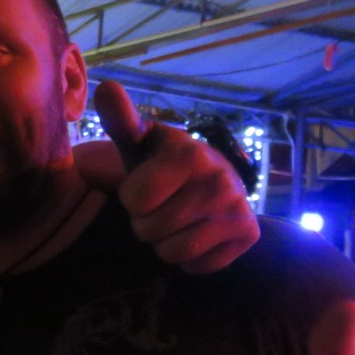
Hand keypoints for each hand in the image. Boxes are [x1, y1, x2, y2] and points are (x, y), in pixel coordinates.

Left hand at [91, 81, 258, 273]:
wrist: (208, 179)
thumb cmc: (160, 161)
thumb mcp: (139, 141)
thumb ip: (121, 119)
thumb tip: (106, 87)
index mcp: (189, 154)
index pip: (135, 201)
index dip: (132, 199)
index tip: (145, 186)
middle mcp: (220, 179)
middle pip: (150, 230)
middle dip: (146, 223)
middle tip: (162, 205)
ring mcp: (238, 209)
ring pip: (172, 252)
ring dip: (164, 243)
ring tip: (176, 220)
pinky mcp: (248, 235)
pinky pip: (197, 266)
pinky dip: (190, 258)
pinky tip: (197, 233)